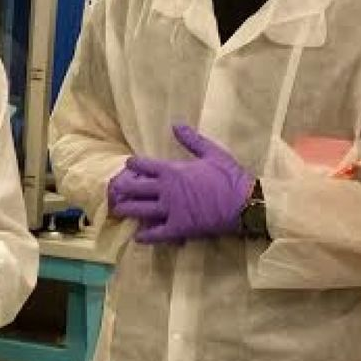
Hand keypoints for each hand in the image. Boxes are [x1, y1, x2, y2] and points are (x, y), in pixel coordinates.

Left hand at [116, 123, 252, 244]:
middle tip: (115, 190)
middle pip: (134, 189)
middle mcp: (166, 190)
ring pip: (140, 211)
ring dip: (127, 210)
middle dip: (122, 188)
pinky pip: (156, 234)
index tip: (128, 165)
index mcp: (172, 171)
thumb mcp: (212, 153)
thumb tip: (175, 124)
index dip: (133, 164)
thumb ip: (191, 140)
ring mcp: (171, 210)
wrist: (245, 203)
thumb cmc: (230, 177)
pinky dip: (145, 236)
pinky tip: (138, 236)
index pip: (143, 165)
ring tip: (118, 210)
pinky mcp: (179, 228)